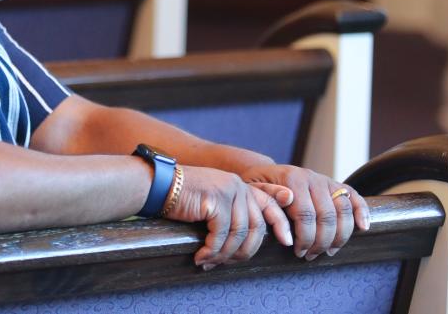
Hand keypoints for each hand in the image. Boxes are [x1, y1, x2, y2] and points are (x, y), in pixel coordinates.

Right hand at [164, 165, 293, 269]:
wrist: (158, 184)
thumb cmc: (183, 197)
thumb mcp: (213, 201)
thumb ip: (233, 213)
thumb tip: (246, 242)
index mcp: (241, 186)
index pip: (269, 205)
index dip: (281, 224)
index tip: (288, 242)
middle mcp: (239, 186)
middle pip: (256, 227)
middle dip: (243, 251)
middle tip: (225, 263)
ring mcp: (228, 191)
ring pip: (238, 234)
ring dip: (224, 254)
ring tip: (209, 261)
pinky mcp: (216, 200)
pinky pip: (221, 234)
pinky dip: (212, 250)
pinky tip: (201, 256)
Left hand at [240, 165, 370, 259]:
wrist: (265, 174)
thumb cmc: (258, 187)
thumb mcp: (255, 190)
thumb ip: (269, 195)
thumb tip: (288, 199)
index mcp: (292, 179)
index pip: (306, 214)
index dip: (305, 238)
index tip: (299, 252)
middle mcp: (312, 177)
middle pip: (327, 216)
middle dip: (321, 241)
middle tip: (311, 255)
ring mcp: (325, 180)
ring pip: (343, 209)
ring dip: (339, 235)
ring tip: (328, 250)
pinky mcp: (335, 184)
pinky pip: (354, 196)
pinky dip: (361, 211)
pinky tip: (363, 228)